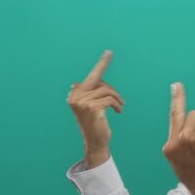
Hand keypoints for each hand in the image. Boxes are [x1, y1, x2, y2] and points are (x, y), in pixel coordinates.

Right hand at [67, 50, 124, 167]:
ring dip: (116, 98)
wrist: (95, 142)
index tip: (109, 52)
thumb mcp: (91, 106)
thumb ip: (90, 92)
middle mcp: (75, 96)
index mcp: (74, 94)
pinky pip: (110, 99)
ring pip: (106, 90)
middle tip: (117, 84)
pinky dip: (117, 104)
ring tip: (120, 107)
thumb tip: (90, 79)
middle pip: (98, 80)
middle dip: (109, 79)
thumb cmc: (95, 123)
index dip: (101, 64)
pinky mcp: (92, 108)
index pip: (90, 77)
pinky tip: (118, 111)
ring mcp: (82, 102)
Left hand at [162, 83, 194, 194]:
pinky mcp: (167, 152)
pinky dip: (183, 135)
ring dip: (188, 128)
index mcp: (188, 138)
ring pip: (177, 125)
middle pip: (177, 114)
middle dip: (178, 99)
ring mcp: (168, 147)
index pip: (194, 115)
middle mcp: (174, 141)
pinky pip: (174, 134)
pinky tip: (191, 147)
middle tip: (176, 84)